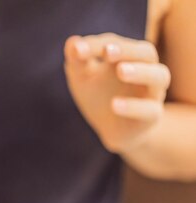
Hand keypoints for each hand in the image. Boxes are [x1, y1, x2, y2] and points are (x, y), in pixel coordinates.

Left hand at [64, 33, 170, 152]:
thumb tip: (72, 42)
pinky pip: (149, 110)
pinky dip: (133, 106)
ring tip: (120, 71)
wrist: (112, 130)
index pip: (114, 44)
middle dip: (126, 50)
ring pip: (159, 76)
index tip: (77, 50)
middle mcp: (146, 70)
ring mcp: (153, 93)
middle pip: (146, 52)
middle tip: (107, 51)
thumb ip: (77, 62)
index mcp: (128, 57)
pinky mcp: (152, 116)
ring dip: (140, 71)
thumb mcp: (82, 80)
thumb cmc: (99, 98)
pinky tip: (114, 105)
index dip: (96, 45)